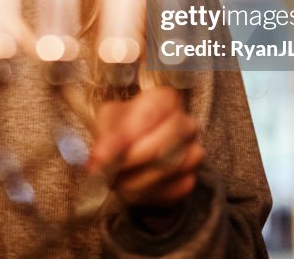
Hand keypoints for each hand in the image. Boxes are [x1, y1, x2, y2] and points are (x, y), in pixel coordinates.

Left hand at [88, 86, 205, 206]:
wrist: (130, 150)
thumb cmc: (120, 126)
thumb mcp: (107, 120)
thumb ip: (106, 136)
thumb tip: (101, 158)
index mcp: (166, 99)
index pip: (151, 114)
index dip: (125, 136)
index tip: (102, 154)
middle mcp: (186, 124)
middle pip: (162, 145)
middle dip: (129, 161)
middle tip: (105, 170)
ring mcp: (193, 153)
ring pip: (166, 171)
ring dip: (133, 181)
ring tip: (114, 180)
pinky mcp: (189, 181)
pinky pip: (168, 191)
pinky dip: (144, 194)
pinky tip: (130, 187)